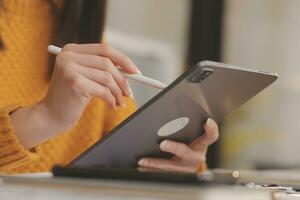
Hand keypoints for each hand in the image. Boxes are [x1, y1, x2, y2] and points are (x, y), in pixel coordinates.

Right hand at [11, 43, 139, 147]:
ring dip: (118, 92)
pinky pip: (104, 90)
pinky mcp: (75, 83)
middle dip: (123, 80)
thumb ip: (102, 70)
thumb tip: (131, 72)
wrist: (51, 116)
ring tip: (120, 102)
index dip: (123, 59)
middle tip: (129, 93)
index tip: (136, 72)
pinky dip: (112, 99)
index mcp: (71, 50)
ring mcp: (70, 68)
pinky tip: (112, 106)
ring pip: (107, 78)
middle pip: (108, 63)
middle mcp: (69, 56)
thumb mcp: (86, 78)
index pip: (104, 49)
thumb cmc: (72, 97)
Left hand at [138, 118, 218, 172]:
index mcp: (202, 144)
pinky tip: (142, 166)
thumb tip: (173, 107)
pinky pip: (162, 172)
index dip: (211, 129)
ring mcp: (186, 168)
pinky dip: (151, 170)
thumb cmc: (192, 144)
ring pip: (171, 166)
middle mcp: (196, 157)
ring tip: (143, 160)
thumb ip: (188, 125)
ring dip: (156, 163)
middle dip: (174, 148)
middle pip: (187, 153)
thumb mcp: (194, 134)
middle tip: (163, 144)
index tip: (207, 121)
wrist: (193, 164)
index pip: (211, 136)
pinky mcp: (176, 173)